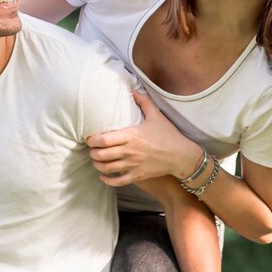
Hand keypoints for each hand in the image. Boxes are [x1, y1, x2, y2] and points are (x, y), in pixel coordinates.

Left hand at [86, 91, 202, 185]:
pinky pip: (117, 181)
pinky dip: (107, 180)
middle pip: (101, 154)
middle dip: (92, 152)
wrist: (181, 156)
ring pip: (106, 168)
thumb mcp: (156, 115)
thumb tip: (134, 90)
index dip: (92, 140)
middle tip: (91, 149)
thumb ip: (144, 102)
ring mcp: (133, 165)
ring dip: (97, 164)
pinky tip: (103, 176)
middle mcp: (129, 151)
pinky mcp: (137, 176)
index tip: (89, 138)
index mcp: (131, 135)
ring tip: (95, 160)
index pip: (103, 139)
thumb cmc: (168, 135)